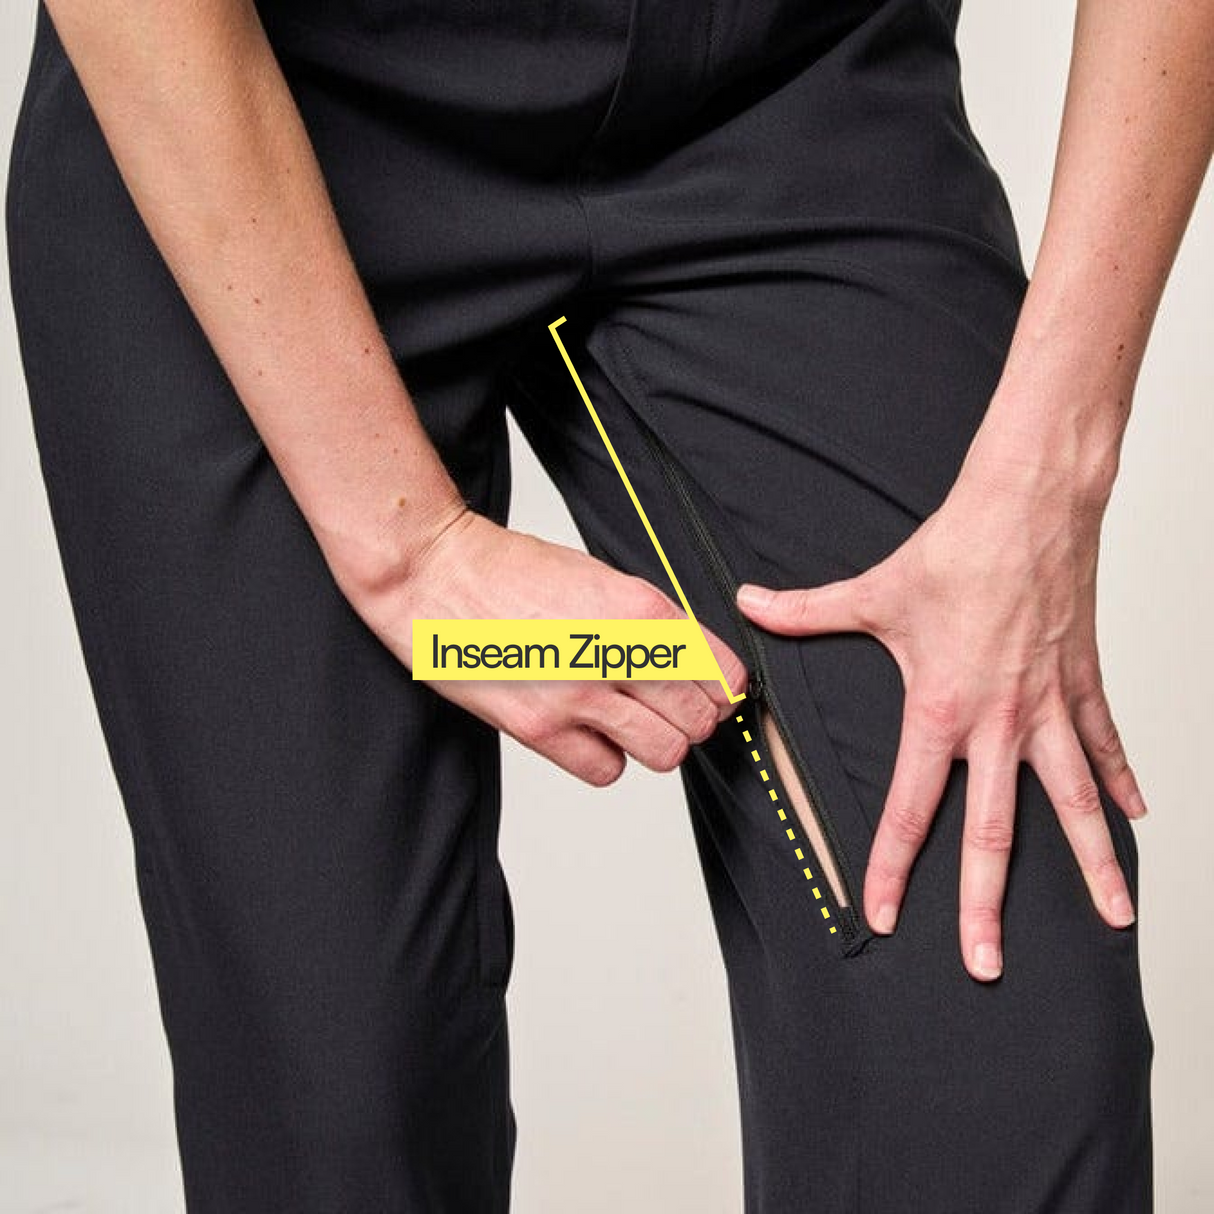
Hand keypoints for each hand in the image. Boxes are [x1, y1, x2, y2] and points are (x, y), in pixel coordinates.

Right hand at [349, 507, 748, 785]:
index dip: (723, 686)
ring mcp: (575, 697)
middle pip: (698, 720)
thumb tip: (695, 661)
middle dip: (696, 716)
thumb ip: (652, 621)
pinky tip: (591, 729)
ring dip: (657, 740)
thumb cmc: (512, 570)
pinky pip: (606, 770)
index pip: (719, 673)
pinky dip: (607, 756)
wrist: (436, 576)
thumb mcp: (602, 575)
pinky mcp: (538, 729)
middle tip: (676, 706)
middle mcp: (613, 655)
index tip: (714, 688)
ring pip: (663, 752)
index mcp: (638, 609)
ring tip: (634, 717)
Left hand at [735, 447, 1147, 981]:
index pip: (911, 808)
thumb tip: (748, 602)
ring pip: (1075, 804)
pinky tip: (1136, 821)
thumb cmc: (956, 550)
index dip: (891, 868)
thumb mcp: (871, 591)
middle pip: (994, 833)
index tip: (882, 916)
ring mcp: (1049, 708)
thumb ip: (806, 610)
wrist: (1029, 507)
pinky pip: (1107, 746)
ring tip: (1114, 919)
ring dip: (1093, 865)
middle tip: (987, 964)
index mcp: (942, 710)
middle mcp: (1000, 723)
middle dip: (986, 905)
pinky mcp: (1083, 683)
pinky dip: (1122, 783)